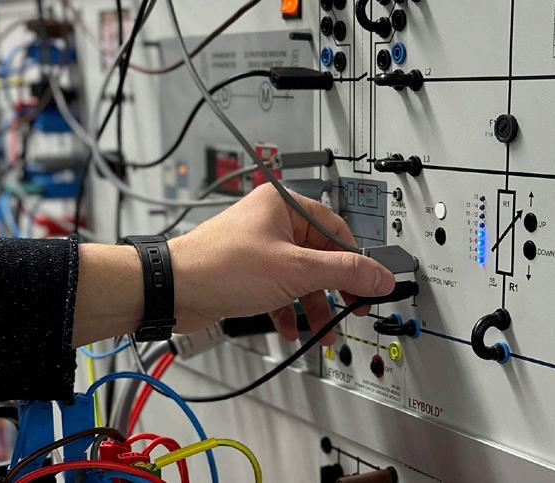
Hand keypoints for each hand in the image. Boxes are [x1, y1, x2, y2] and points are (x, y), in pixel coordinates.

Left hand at [168, 184, 395, 344]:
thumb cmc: (220, 267)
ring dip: (313, 305)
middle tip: (351, 308)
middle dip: (335, 289)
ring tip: (322, 330)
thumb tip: (380, 275)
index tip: (372, 285)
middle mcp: (273, 222)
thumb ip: (344, 273)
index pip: (339, 230)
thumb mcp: (296, 271)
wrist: (173, 291)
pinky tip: (289, 327)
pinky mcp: (247, 271)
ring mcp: (259, 247)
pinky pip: (280, 288)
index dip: (358, 261)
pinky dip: (288, 308)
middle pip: (321, 255)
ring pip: (301, 276)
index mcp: (286, 205)